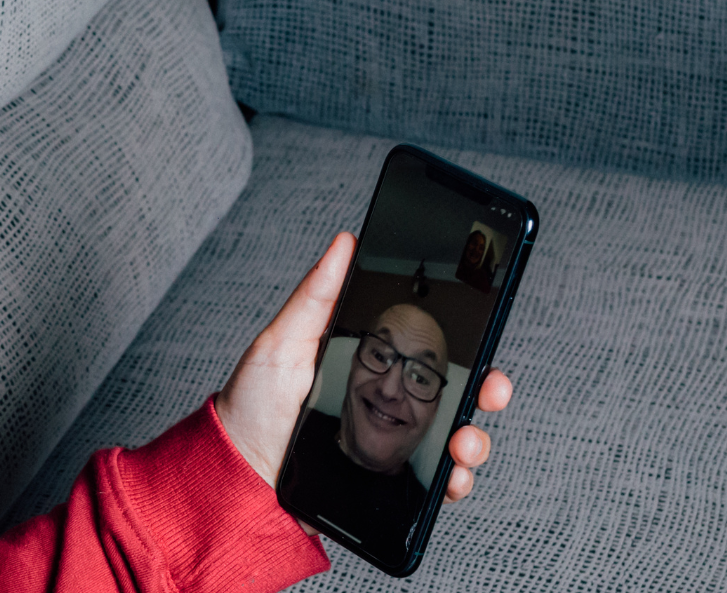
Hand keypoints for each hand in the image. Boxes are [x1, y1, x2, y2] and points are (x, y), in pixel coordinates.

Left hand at [214, 233, 516, 523]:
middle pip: (454, 393)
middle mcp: (385, 404)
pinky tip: (451, 476)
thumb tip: (344, 243)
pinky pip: (431, 484)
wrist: (235, 474)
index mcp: (367, 365)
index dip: (465, 343)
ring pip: (452, 440)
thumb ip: (316, 296)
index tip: (485, 337)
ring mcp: (388, 444)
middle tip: (491, 390)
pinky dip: (453, 481)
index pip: (428, 350)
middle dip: (486, 390)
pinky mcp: (383, 482)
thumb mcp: (280, 343)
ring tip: (463, 443)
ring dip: (474, 439)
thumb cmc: (250, 407)